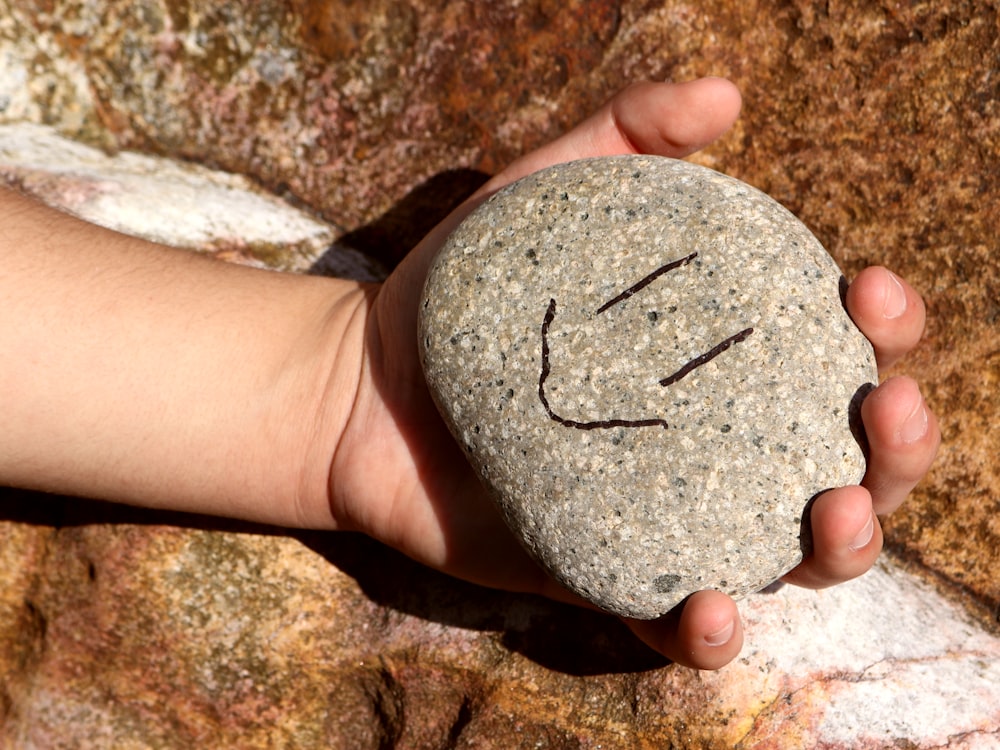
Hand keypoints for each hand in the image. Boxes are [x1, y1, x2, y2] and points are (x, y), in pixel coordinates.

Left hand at [327, 79, 939, 669]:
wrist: (361, 382)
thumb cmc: (463, 289)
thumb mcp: (543, 190)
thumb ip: (625, 133)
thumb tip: (728, 94)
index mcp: (716, 357)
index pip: (835, 346)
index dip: (884, 326)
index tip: (871, 292)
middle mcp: (709, 440)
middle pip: (846, 458)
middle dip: (899, 445)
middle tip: (888, 409)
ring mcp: (663, 513)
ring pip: (789, 551)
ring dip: (844, 545)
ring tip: (836, 515)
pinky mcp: (604, 573)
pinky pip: (674, 617)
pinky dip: (705, 627)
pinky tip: (708, 606)